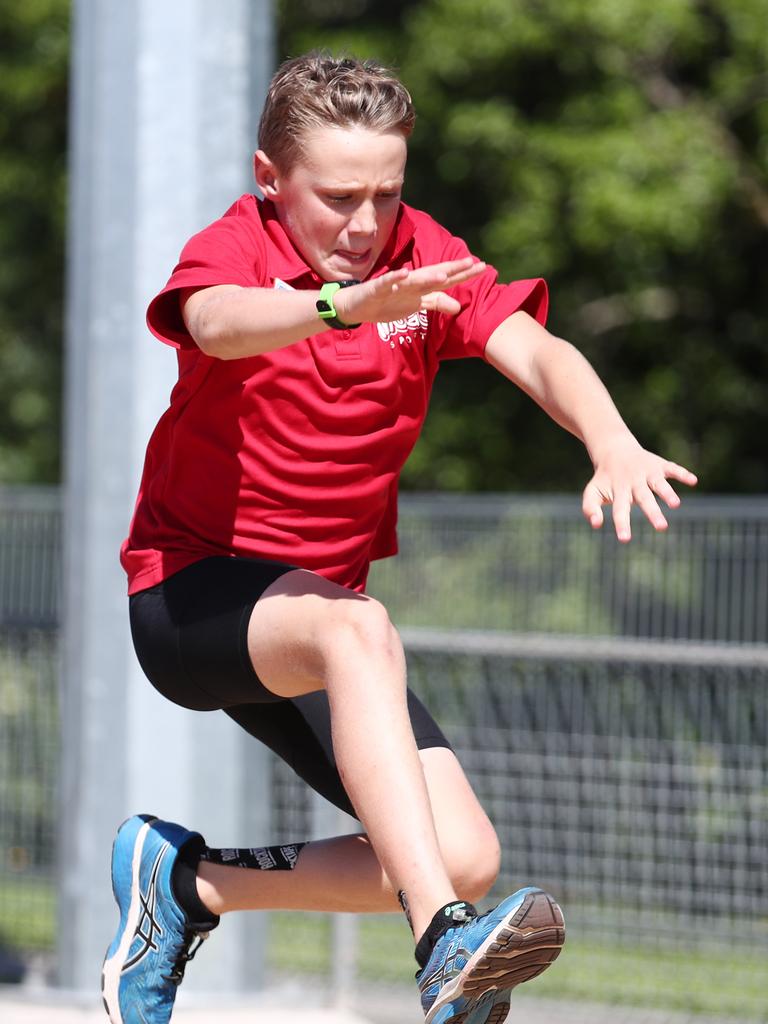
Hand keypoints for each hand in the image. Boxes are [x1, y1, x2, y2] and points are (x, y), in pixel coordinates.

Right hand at [334, 257, 485, 324]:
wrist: (355, 306)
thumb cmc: (386, 304)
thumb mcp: (415, 306)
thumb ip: (435, 303)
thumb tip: (458, 306)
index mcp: (420, 287)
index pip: (445, 279)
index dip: (463, 274)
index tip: (483, 266)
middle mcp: (410, 283)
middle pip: (434, 275)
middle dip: (451, 270)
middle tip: (471, 263)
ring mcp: (394, 286)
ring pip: (413, 280)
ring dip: (427, 276)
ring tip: (444, 274)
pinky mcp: (376, 290)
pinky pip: (386, 284)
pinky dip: (394, 279)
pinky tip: (403, 274)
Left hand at [582, 437, 697, 541]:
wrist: (613, 450)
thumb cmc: (605, 478)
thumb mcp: (593, 492)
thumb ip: (590, 508)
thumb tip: (596, 524)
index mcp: (619, 491)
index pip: (620, 510)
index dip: (622, 524)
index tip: (625, 539)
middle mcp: (634, 482)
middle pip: (644, 498)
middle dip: (653, 512)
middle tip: (662, 528)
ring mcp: (648, 473)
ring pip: (659, 484)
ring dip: (668, 493)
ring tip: (676, 504)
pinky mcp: (659, 465)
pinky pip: (673, 468)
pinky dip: (682, 474)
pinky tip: (693, 480)